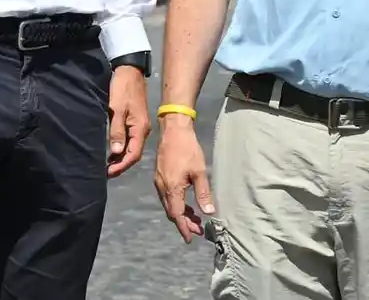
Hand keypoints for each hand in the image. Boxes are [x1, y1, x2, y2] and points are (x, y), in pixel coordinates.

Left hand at [107, 66, 150, 176]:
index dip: (121, 165)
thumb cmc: (123, 89)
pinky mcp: (135, 121)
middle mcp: (142, 130)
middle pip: (133, 153)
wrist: (130, 71)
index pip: (133, 154)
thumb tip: (116, 152)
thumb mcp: (117, 109)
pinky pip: (130, 139)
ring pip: (131, 147)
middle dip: (121, 164)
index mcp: (140, 129)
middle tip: (106, 172)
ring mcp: (139, 125)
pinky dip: (121, 147)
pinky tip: (113, 150)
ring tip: (107, 165)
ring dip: (120, 157)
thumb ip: (116, 130)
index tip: (109, 173)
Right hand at [152, 115, 213, 242]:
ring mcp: (159, 181)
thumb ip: (203, 193)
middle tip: (198, 228)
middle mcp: (162, 187)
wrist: (173, 130)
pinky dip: (176, 203)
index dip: (184, 228)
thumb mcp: (199, 172)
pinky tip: (186, 202)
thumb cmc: (188, 149)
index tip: (192, 238)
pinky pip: (167, 196)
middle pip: (171, 212)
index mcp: (172, 188)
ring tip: (195, 217)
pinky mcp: (160, 175)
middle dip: (184, 222)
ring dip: (180, 213)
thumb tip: (209, 212)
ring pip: (168, 204)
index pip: (177, 215)